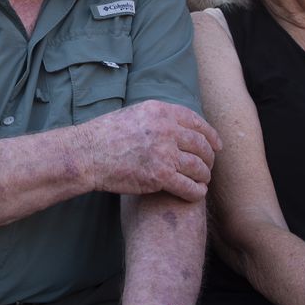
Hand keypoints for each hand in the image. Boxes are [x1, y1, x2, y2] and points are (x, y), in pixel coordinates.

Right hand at [75, 100, 219, 201]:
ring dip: (204, 176)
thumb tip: (180, 125)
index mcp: (161, 111)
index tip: (217, 146)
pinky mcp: (160, 175)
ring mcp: (164, 152)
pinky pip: (189, 186)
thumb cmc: (106, 136)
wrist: (87, 154)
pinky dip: (196, 192)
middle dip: (209, 158)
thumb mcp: (135, 114)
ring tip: (201, 181)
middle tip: (208, 167)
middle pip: (201, 145)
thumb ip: (159, 118)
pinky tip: (195, 193)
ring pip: (199, 167)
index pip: (197, 122)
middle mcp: (166, 129)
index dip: (211, 136)